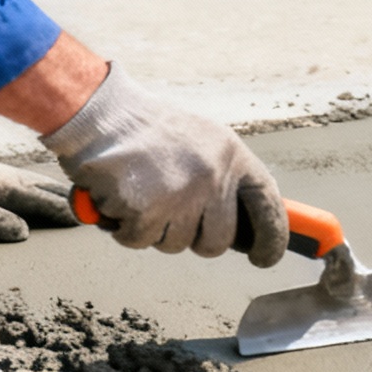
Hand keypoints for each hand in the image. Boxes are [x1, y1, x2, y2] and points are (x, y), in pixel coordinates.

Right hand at [38, 67, 286, 263]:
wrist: (99, 113)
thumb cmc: (146, 130)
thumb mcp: (202, 141)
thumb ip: (224, 178)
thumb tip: (242, 228)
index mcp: (232, 155)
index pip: (267, 206)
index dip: (272, 237)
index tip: (265, 257)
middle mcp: (213, 177)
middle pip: (216, 241)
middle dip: (193, 238)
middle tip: (169, 214)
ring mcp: (181, 196)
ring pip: (174, 245)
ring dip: (153, 229)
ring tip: (140, 192)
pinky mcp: (146, 211)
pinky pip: (138, 241)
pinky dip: (123, 227)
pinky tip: (119, 196)